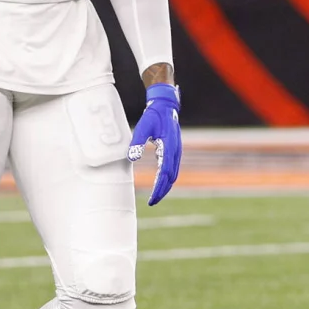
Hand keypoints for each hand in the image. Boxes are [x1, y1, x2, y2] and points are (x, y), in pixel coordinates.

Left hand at [128, 83, 181, 205]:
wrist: (165, 106)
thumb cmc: (153, 116)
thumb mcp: (143, 127)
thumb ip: (137, 142)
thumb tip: (131, 158)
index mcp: (169, 147)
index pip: (165, 172)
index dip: (159, 187)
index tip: (152, 198)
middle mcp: (175, 151)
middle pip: (171, 177)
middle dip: (162, 191)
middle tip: (152, 202)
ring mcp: (176, 151)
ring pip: (173, 174)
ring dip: (165, 186)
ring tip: (155, 196)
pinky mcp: (174, 151)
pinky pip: (172, 168)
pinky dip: (166, 178)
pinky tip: (158, 182)